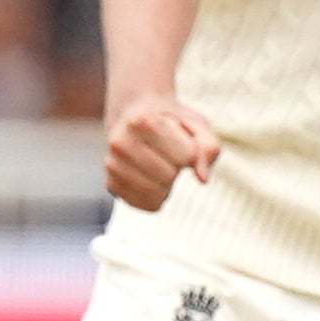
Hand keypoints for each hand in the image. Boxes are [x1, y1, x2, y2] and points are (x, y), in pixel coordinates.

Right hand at [104, 92, 220, 212]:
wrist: (132, 116)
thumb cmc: (171, 122)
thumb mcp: (196, 124)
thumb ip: (208, 147)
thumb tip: (202, 179)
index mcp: (142, 122)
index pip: (186, 158)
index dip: (191, 152)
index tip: (181, 140)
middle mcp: (120, 143)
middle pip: (169, 177)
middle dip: (177, 168)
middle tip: (168, 153)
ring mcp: (112, 165)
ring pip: (156, 195)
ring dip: (167, 185)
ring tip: (159, 165)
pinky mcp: (111, 184)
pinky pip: (146, 205)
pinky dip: (157, 197)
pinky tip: (152, 180)